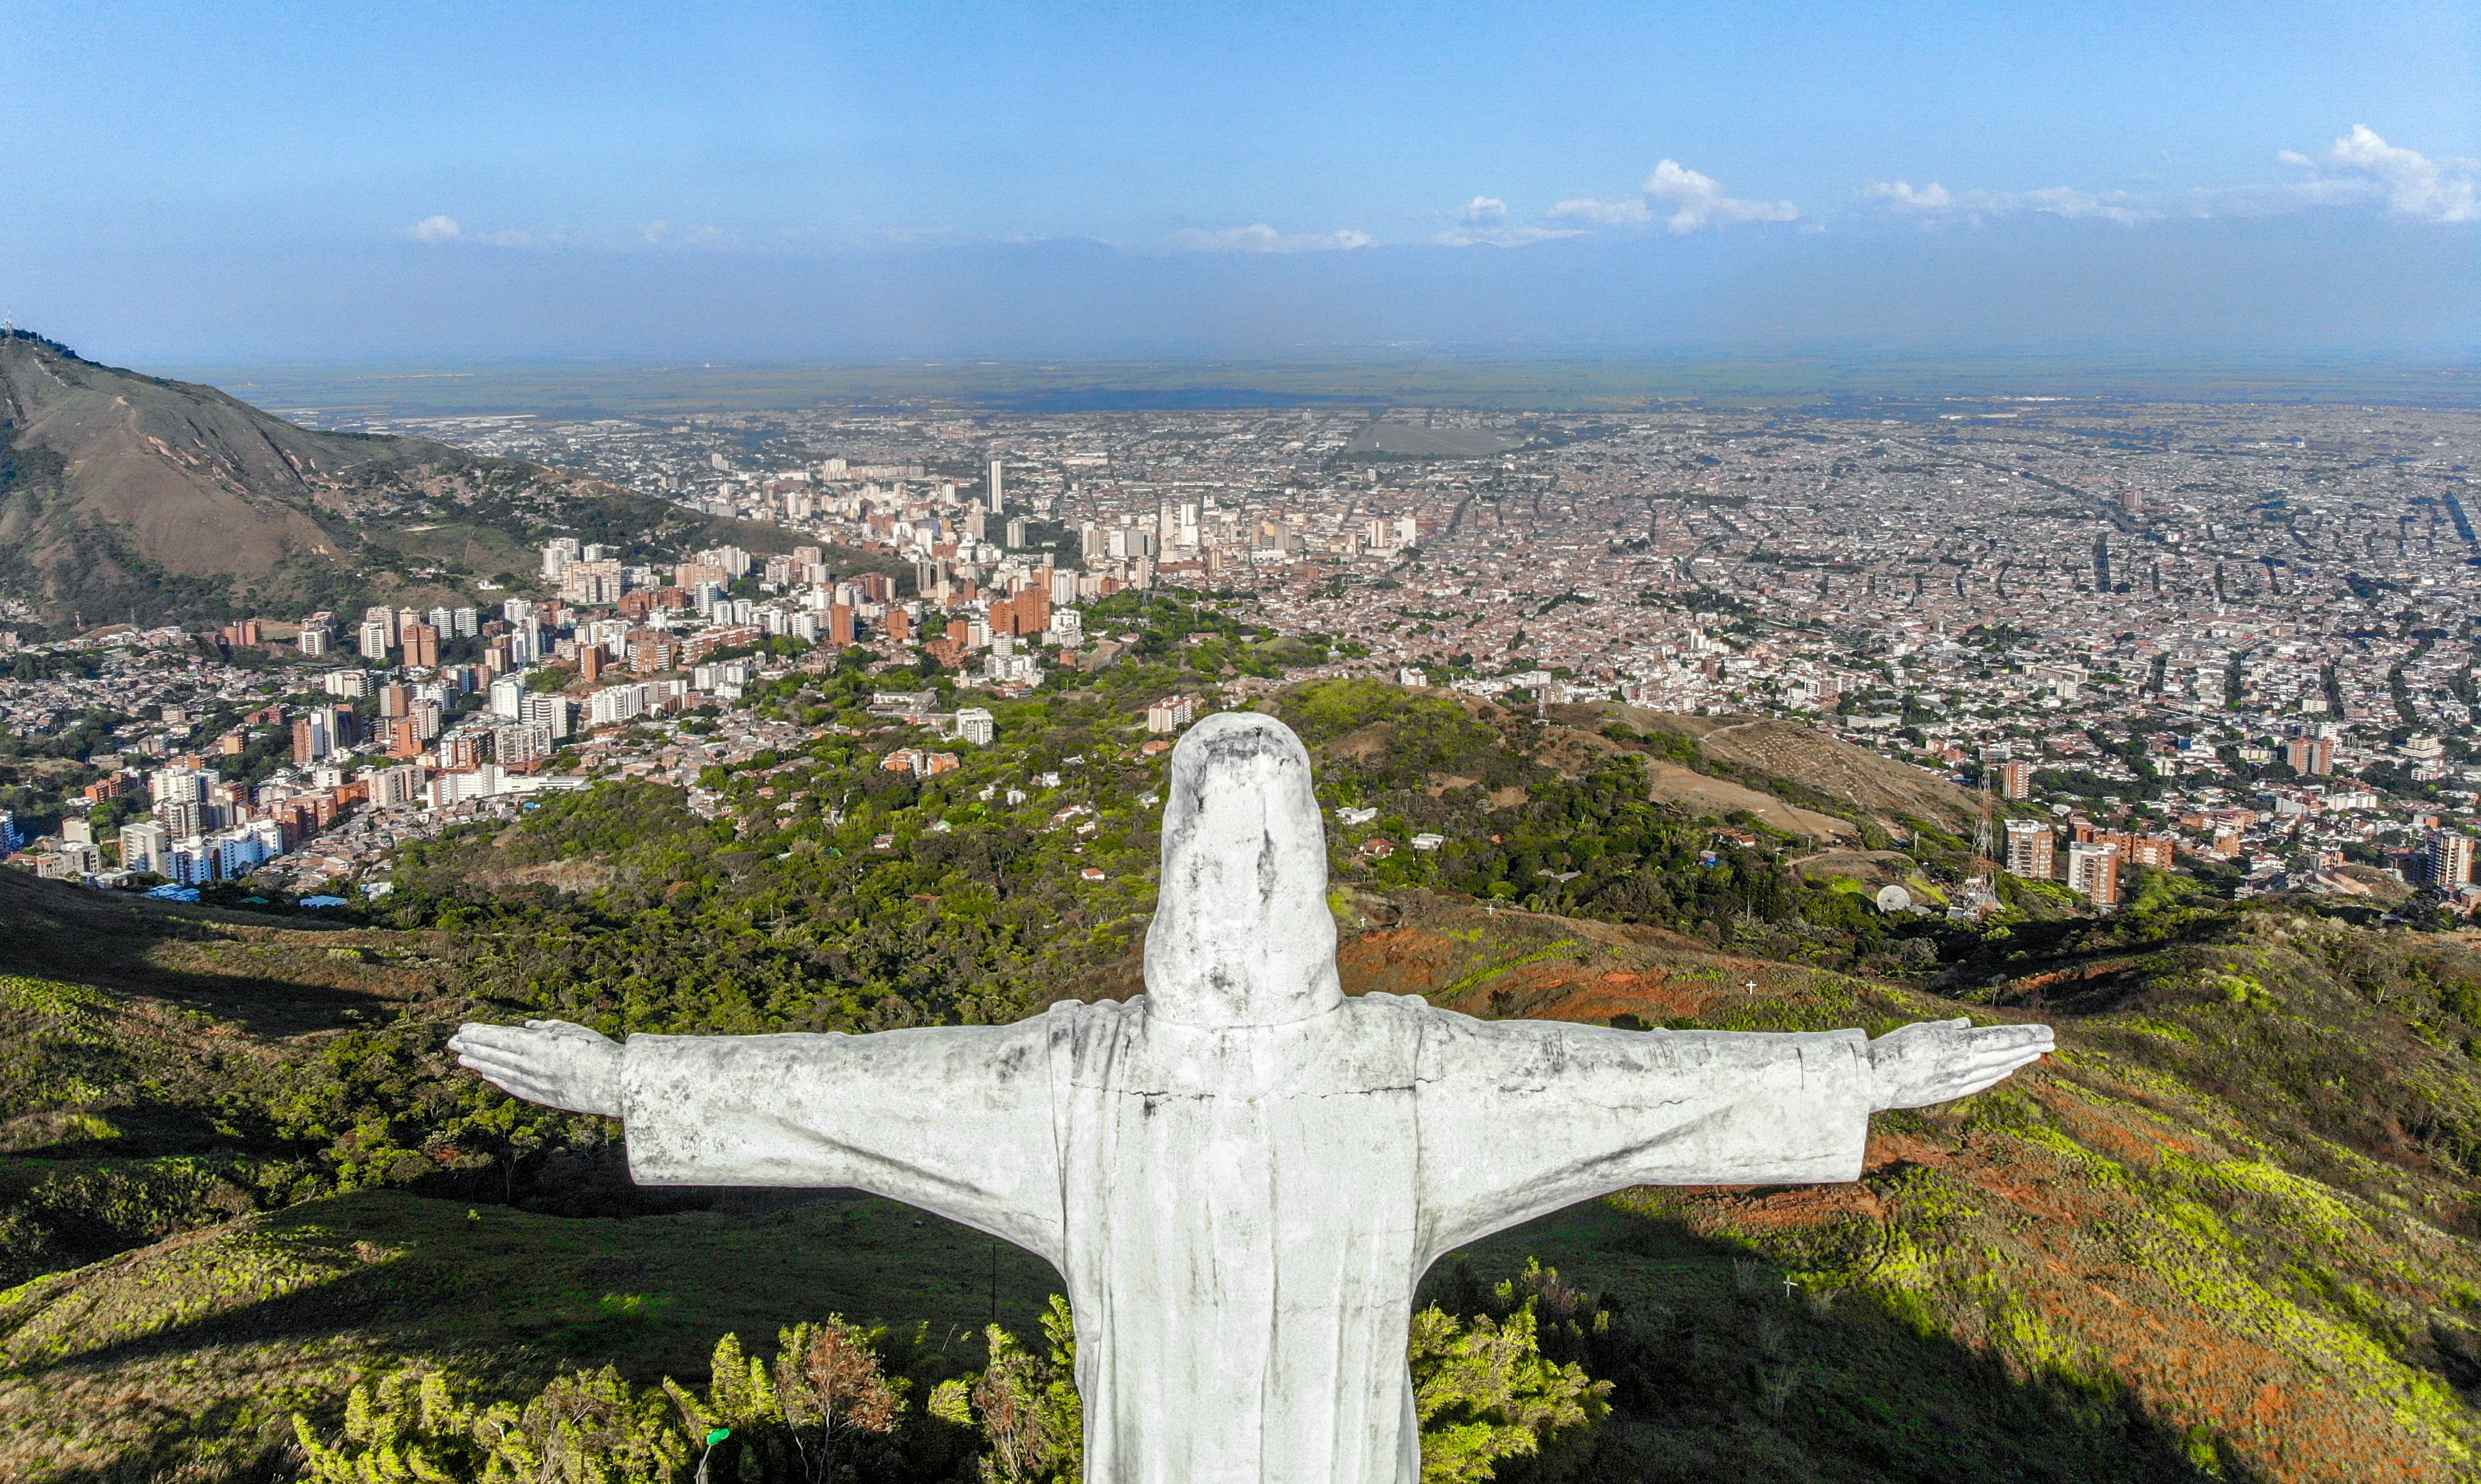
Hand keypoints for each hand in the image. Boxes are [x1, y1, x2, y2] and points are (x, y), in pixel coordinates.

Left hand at [449, 1020, 624, 1116]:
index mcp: (538, 1046)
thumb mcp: (572, 1031)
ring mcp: (535, 1083)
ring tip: (463, 1059)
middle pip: (494, 1055)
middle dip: (472, 1047)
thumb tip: (527, 1027)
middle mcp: (531, 1066)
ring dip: (480, 1064)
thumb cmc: (598, 1051)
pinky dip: (499, 1080)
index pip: (499, 1038)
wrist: (617, 1084)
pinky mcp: (543, 1097)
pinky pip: (514, 1086)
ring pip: (500, 1072)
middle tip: (452, 1043)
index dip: (479, 1034)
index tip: (463, 1030)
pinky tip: (488, 1075)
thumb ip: (546, 1029)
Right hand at [1867, 1017, 2052, 1110]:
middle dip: (2030, 1047)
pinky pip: (1982, 1081)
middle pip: (2006, 1054)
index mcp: (1961, 1046)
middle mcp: (1966, 1066)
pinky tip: (2007, 1070)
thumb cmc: (1896, 1048)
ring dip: (2018, 1060)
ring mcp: (1961, 1081)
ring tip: (2035, 1054)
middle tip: (2052, 1042)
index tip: (2048, 1032)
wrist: (1876, 1081)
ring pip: (1997, 1069)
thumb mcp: (1924, 1030)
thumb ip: (1949, 1028)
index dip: (2027, 1035)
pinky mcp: (1951, 1092)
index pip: (2003, 1038)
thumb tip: (1967, 1024)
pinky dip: (1998, 1074)